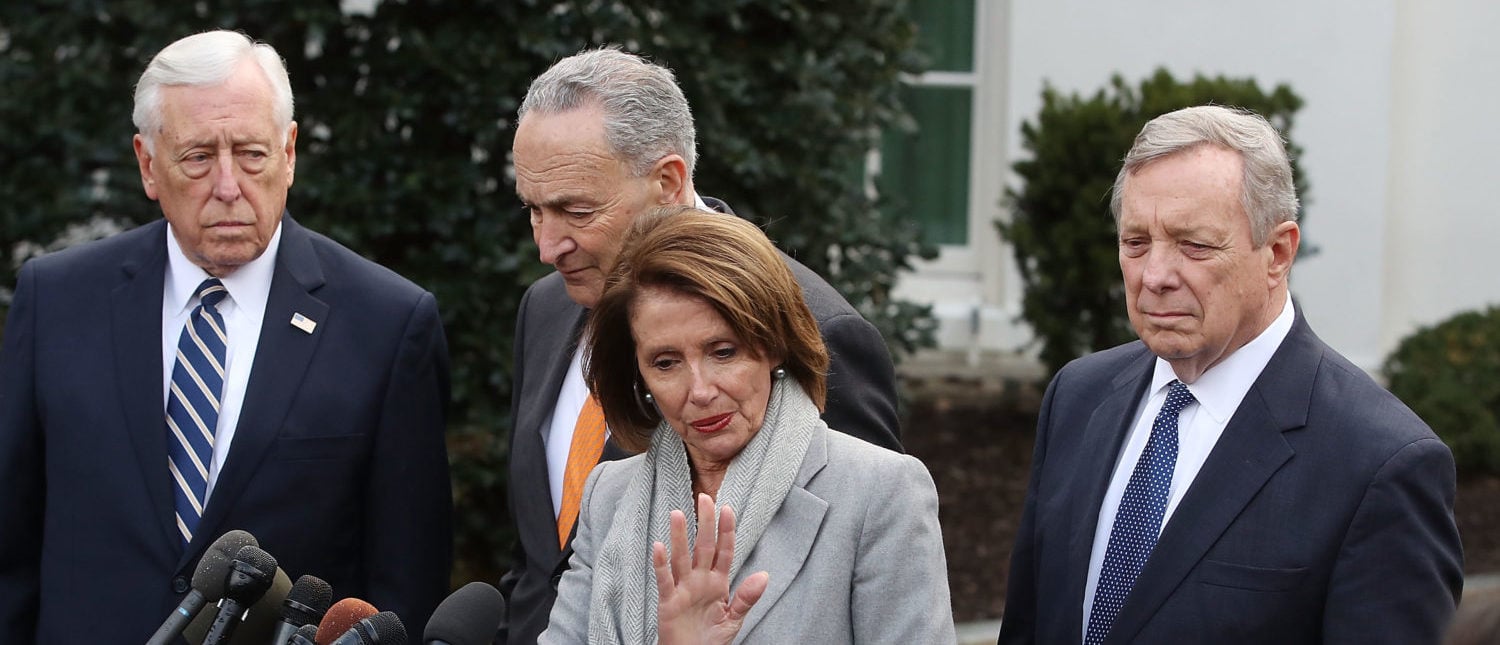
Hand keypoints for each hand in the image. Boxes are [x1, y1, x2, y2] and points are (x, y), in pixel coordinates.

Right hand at [653, 493, 768, 644]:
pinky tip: (659, 546)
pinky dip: (661, 565)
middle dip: (705, 523)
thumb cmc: (711, 640)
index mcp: (717, 582)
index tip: (728, 509)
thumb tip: (765, 575)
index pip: (724, 551)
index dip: (726, 531)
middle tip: (704, 498)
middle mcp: (700, 581)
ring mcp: (683, 589)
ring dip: (680, 537)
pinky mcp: (668, 602)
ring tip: (678, 514)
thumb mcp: (734, 619)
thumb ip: (747, 597)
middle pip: (703, 547)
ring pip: (682, 558)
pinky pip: (664, 581)